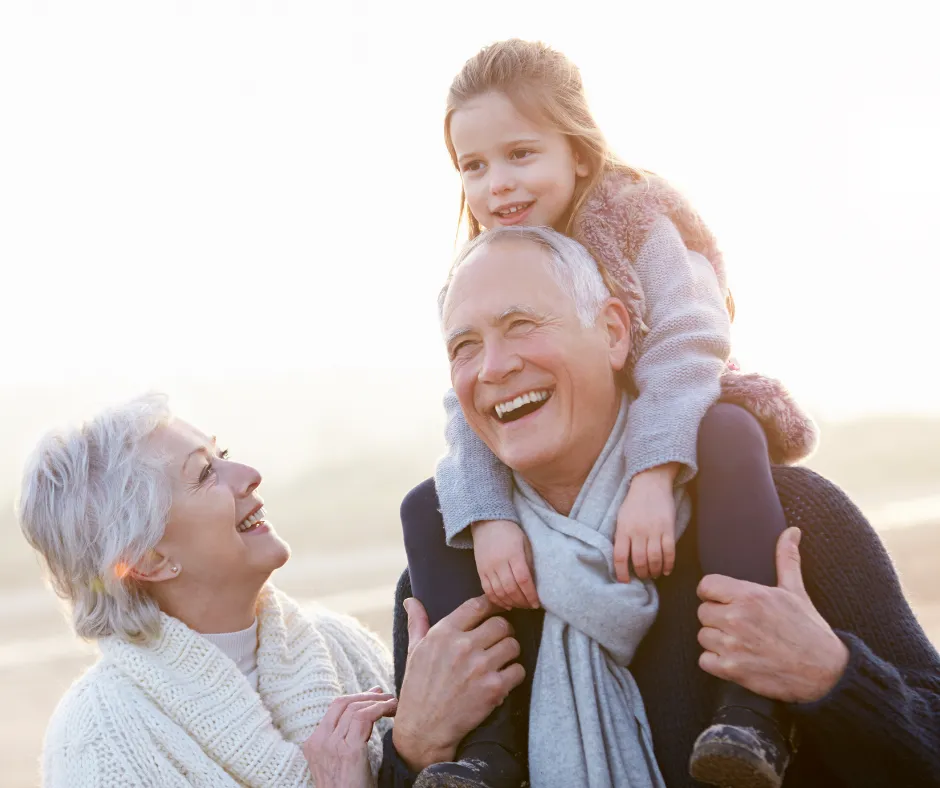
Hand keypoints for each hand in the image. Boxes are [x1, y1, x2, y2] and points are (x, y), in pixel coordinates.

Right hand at [302, 687, 397, 787]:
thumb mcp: (339, 762)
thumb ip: (345, 739)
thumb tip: (364, 711)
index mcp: (314, 745)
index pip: (334, 709)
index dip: (356, 697)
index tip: (373, 695)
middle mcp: (319, 742)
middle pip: (342, 703)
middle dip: (366, 695)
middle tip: (384, 695)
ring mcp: (332, 746)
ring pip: (355, 708)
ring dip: (378, 701)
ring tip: (393, 704)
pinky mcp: (349, 751)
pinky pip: (364, 717)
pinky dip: (380, 709)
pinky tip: (391, 710)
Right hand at [392, 595, 524, 771]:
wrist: (423, 729)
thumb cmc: (418, 688)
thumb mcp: (414, 651)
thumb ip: (417, 622)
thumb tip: (411, 600)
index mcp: (444, 633)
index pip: (478, 605)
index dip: (490, 606)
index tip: (494, 612)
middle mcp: (463, 646)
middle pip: (501, 623)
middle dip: (502, 631)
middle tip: (498, 641)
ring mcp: (480, 667)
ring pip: (513, 645)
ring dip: (510, 652)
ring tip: (501, 660)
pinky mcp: (493, 688)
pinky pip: (518, 670)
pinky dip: (514, 674)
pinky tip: (503, 679)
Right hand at [471, 519, 539, 608]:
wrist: (487, 523)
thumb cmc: (511, 532)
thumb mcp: (525, 543)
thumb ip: (529, 562)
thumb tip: (534, 584)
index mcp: (513, 554)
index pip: (523, 580)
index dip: (530, 594)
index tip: (537, 603)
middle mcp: (499, 563)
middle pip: (511, 589)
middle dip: (522, 602)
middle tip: (530, 606)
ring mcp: (487, 568)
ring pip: (499, 592)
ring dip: (511, 603)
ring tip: (520, 605)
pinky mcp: (480, 571)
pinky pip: (487, 590)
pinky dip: (497, 600)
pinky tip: (506, 604)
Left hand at [614, 464, 677, 581]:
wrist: (650, 484)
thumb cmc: (634, 502)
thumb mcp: (621, 518)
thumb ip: (621, 536)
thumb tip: (622, 558)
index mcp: (623, 529)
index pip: (619, 556)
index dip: (621, 572)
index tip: (624, 581)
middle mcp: (638, 532)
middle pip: (639, 560)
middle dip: (641, 573)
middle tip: (643, 577)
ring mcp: (654, 531)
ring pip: (655, 559)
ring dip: (654, 571)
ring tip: (654, 574)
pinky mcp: (668, 529)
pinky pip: (669, 552)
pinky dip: (668, 564)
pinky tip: (666, 570)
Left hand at [696, 527, 849, 702]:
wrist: (826, 673)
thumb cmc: (809, 630)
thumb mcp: (796, 591)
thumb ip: (786, 559)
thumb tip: (792, 531)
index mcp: (749, 596)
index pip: (706, 585)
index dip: (714, 594)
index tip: (727, 602)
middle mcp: (737, 618)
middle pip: (702, 612)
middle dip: (718, 618)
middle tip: (740, 625)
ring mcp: (733, 645)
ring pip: (703, 636)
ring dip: (717, 641)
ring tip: (741, 642)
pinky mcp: (732, 670)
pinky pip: (704, 661)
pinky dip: (716, 662)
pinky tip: (737, 659)